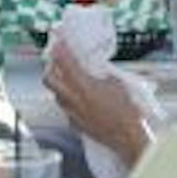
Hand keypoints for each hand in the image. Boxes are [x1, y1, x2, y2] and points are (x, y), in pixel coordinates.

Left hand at [43, 45, 152, 167]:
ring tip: (69, 79)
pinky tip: (79, 98)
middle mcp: (73, 99)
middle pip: (49, 78)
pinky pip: (65, 107)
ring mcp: (71, 112)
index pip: (65, 62)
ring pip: (55, 94)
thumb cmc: (126, 112)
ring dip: (59, 84)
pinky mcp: (74, 123)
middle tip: (58, 60)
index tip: (58, 40)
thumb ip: (101, 75)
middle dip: (52, 67)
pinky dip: (68, 100)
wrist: (127, 137)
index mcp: (84, 86)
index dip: (60, 48)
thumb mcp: (117, 84)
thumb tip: (96, 70)